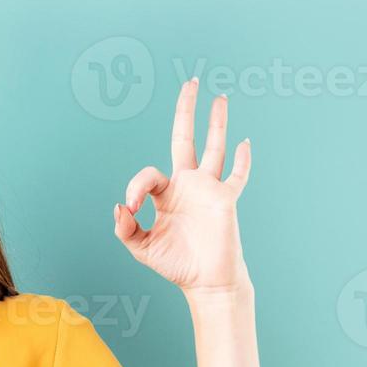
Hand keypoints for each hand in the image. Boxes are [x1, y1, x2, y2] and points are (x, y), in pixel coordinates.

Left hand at [113, 79, 254, 295]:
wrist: (206, 282)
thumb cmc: (176, 265)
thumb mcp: (142, 248)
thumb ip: (126, 229)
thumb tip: (120, 206)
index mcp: (166, 194)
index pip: (149, 175)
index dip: (136, 186)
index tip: (132, 207)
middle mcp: (188, 185)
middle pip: (186, 138)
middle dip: (187, 111)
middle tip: (190, 84)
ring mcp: (209, 189)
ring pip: (214, 148)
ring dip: (217, 122)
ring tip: (220, 97)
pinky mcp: (226, 199)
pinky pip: (237, 176)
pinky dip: (243, 161)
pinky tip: (245, 143)